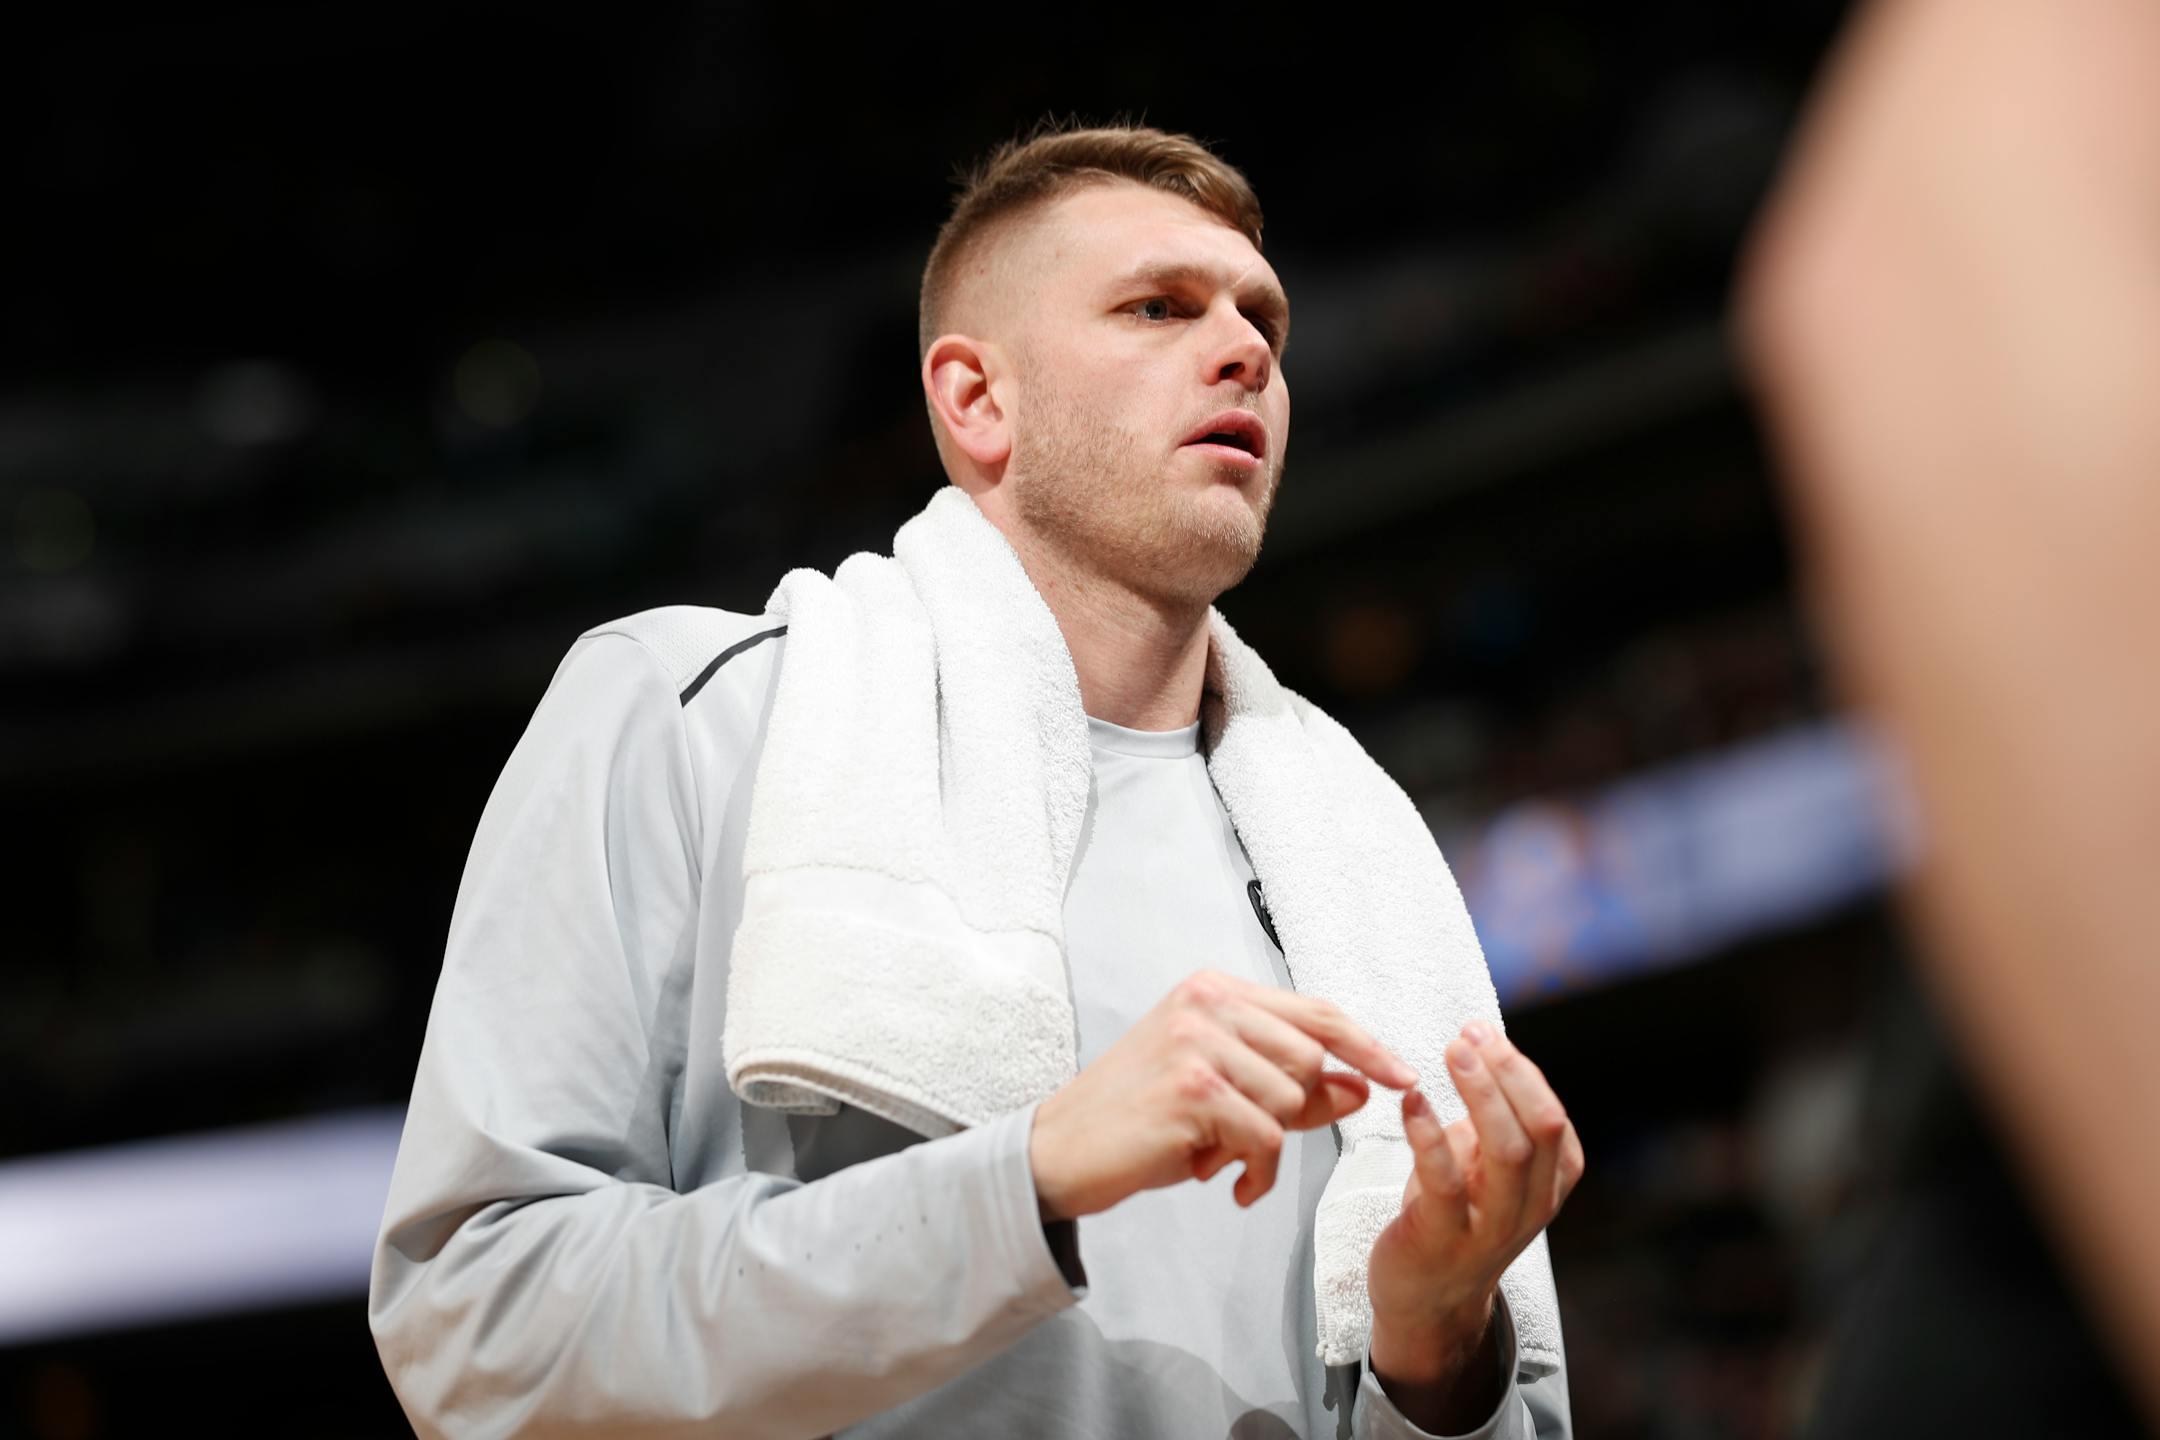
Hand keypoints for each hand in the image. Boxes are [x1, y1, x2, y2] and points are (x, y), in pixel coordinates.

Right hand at [1029, 969, 1419, 1220]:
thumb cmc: (1140, 1120)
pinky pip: (1267, 1138)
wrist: (1062, 1151)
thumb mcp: (1221, 1094)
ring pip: (1291, 1101)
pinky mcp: (1194, 1089)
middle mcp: (1207, 1005)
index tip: (1402, 1074)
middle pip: (1310, 1059)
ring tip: (1222, 1157)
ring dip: (1269, 1148)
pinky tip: (1230, 1183)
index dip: (1365, 1045)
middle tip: (1250, 1141)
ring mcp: (1199, 1043)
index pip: (1315, 1012)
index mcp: (1214, 991)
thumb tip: (1360, 1088)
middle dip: (1298, 1111)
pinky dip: (1259, 1173)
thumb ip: (1290, 1087)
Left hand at [1367, 1022, 1582, 1392]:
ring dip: (1481, 1095)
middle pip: (1540, 1127)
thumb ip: (1494, 1118)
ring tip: (1453, 1054)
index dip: (1519, 1068)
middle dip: (1507, 1073)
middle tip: (1468, 1035)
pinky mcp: (1445, 1238)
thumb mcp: (1488, 1165)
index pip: (1551, 1114)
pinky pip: (1446, 1182)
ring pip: (1507, 1153)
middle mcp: (1532, 1204)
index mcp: (1551, 1181)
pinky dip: (1430, 1134)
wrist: (1428, 1296)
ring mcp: (1493, 1226)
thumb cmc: (1455, 1214)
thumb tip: (1481, 1049)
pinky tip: (1412, 1100)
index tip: (1481, 1032)